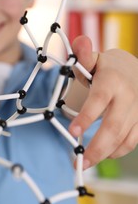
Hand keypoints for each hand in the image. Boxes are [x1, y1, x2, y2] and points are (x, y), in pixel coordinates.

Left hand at [70, 35, 137, 168]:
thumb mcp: (94, 60)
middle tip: (78, 162)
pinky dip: (118, 151)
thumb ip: (83, 56)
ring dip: (105, 153)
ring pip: (125, 138)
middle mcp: (129, 96)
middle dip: (95, 148)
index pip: (98, 101)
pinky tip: (104, 154)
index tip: (72, 133)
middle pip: (113, 127)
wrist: (136, 71)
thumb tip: (79, 41)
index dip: (86, 117)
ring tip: (86, 162)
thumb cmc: (106, 68)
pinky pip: (133, 141)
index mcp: (112, 80)